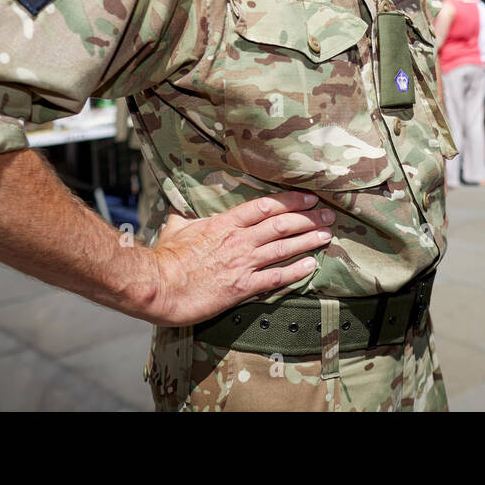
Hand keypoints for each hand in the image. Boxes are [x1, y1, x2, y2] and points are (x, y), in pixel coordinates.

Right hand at [147, 191, 333, 325]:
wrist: (157, 285)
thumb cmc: (164, 257)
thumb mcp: (176, 227)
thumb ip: (186, 216)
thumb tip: (182, 207)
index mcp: (224, 222)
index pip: (266, 206)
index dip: (291, 201)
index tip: (309, 197)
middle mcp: (239, 240)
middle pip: (282, 224)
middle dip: (308, 218)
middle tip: (328, 215)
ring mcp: (242, 263)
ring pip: (284, 248)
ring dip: (308, 240)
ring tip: (326, 235)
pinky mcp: (242, 287)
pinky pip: (276, 278)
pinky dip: (296, 272)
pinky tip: (311, 266)